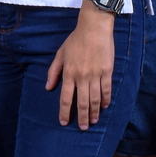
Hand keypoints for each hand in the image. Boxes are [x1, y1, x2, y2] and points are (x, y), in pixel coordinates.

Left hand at [46, 7, 114, 128]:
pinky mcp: (107, 72)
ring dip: (93, 112)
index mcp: (69, 73)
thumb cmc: (75, 40)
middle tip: (82, 127)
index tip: (63, 122)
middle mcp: (81, 77)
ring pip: (95, 99)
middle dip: (81, 117)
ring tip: (93, 121)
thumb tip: (48, 87)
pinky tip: (104, 107)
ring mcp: (95, 75)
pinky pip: (107, 90)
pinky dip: (106, 100)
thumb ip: (53, 71)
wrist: (94, 28)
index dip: (64, 111)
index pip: (65, 97)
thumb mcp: (60, 54)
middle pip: (81, 102)